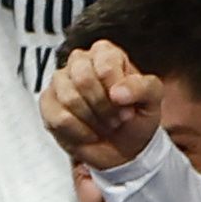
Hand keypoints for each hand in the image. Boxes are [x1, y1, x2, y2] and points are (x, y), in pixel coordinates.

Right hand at [43, 41, 162, 168]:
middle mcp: (80, 61)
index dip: (117, 91)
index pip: (105, 65)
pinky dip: (79, 132)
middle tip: (116, 120)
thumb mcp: (152, 100)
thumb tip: (117, 92)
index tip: (128, 108)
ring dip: (93, 121)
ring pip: (69, 98)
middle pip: (83, 79)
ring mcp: (60, 82)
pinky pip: (58, 118)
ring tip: (104, 126)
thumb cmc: (136, 117)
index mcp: (105, 53)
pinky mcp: (48, 103)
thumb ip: (143, 87)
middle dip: (104, 107)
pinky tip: (89, 134)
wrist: (123, 148)